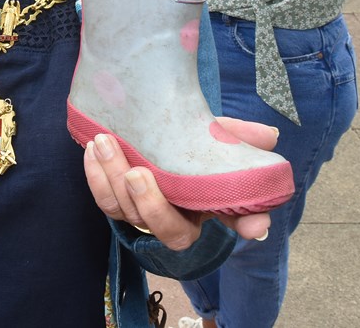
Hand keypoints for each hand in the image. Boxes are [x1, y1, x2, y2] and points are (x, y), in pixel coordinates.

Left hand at [84, 117, 276, 249]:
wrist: (150, 130)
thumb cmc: (185, 138)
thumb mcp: (212, 134)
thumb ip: (238, 136)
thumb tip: (267, 135)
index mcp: (208, 205)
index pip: (233, 223)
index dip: (245, 224)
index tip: (254, 226)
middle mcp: (177, 218)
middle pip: (167, 230)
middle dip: (151, 205)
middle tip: (138, 173)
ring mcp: (144, 212)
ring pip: (127, 212)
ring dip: (114, 179)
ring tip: (105, 143)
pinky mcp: (118, 201)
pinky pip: (104, 200)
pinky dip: (96, 176)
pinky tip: (92, 151)